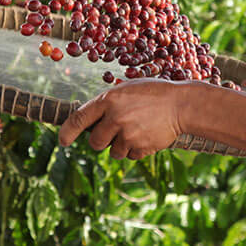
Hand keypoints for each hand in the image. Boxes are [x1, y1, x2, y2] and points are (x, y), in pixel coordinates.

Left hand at [58, 78, 196, 159]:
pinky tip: (147, 134)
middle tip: (115, 131)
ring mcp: (128, 135)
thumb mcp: (128, 90)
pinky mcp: (140, 148)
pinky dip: (136, 149)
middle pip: (94, 142)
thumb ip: (108, 104)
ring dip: (121, 145)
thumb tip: (88, 123)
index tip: (63, 141)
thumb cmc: (154, 94)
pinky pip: (130, 156)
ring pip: (113, 152)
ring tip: (138, 129)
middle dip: (102, 140)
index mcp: (108, 100)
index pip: (78, 120)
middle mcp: (115, 118)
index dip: (67, 132)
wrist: (182, 105)